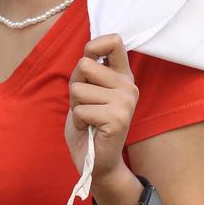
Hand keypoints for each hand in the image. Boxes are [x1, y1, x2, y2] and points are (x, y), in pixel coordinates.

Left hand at [64, 33, 137, 182]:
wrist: (96, 162)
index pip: (114, 41)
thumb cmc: (88, 125)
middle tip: (86, 105)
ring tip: (89, 119)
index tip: (88, 60)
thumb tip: (86, 56)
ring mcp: (125, 102)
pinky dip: (78, 121)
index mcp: (122, 76)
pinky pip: (80, 109)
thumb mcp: (85, 91)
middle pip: (84, 64)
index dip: (94, 45)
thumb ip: (87, 72)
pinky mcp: (118, 118)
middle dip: (75, 86)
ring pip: (78, 88)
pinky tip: (90, 129)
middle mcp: (128, 86)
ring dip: (76, 106)